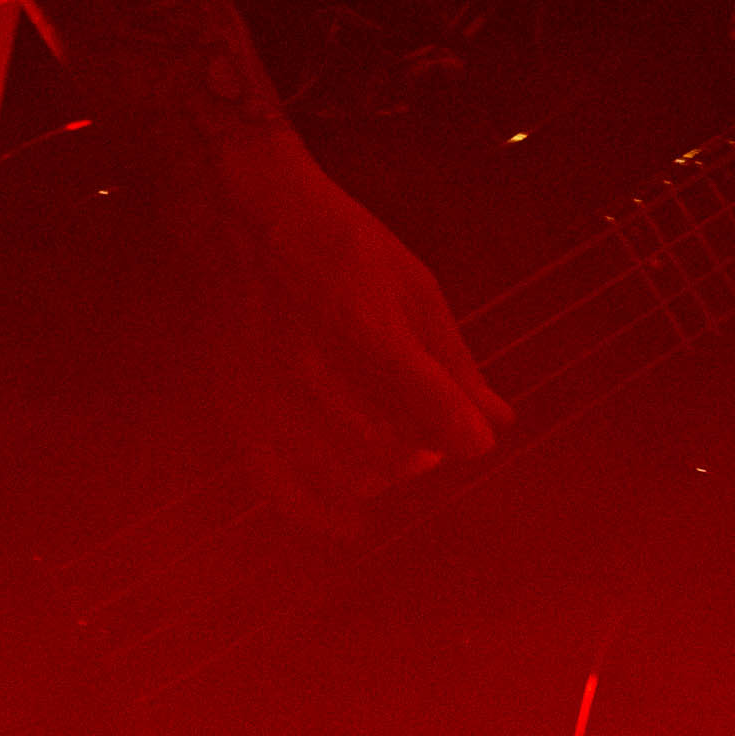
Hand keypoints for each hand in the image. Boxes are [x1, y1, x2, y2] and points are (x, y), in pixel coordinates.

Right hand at [164, 128, 510, 533]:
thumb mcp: (409, 282)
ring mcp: (266, 388)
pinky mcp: (235, 405)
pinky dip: (320, 512)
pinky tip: (350, 524)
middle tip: (430, 435)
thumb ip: (452, 359)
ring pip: (343, 472)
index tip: (476, 439)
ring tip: (393, 451)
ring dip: (382, 473)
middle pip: (389, 449)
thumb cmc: (337, 240)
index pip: (427, 404)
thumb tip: (500, 421)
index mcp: (361, 318)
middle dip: (424, 452)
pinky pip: (279, 483)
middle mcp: (308, 360)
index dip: (462, 433)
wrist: (238, 211)